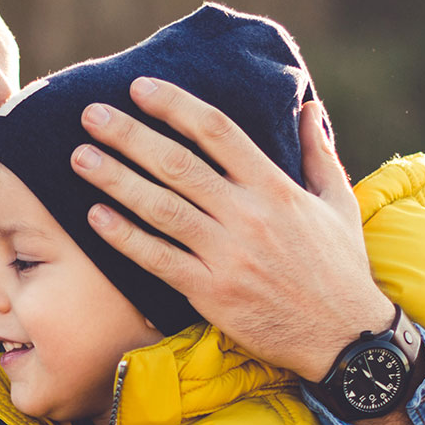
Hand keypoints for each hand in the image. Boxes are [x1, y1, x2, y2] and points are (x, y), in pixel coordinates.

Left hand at [73, 83, 390, 378]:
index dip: (175, 105)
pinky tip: (94, 216)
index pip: (217, 132)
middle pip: (178, 164)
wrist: (345, 337)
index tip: (140, 87)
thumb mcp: (338, 203)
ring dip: (116, 180)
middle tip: (90, 114)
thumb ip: (316, 152)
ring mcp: (227, 256)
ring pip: (161, 208)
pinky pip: (158, 259)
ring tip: (80, 157)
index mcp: (275, 188)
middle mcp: (248, 216)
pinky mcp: (211, 293)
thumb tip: (306, 105)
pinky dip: (125, 237)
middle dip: (129, 135)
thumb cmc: (341, 268)